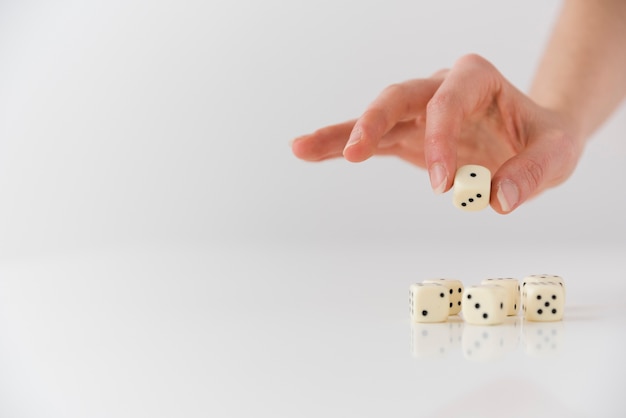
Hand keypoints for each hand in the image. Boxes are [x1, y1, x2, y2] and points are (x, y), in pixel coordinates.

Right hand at [291, 54, 583, 213]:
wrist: (534, 140)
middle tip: (355, 152)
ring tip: (302, 148)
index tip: (443, 186)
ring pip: (375, 116)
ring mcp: (419, 112)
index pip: (447, 103)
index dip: (440, 140)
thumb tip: (497, 201)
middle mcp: (440, 87)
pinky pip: (372, 141)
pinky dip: (340, 146)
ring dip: (342, 134)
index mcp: (477, 79)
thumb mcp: (557, 154)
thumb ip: (532, 174)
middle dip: (375, 121)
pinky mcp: (408, 137)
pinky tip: (308, 151)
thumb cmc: (544, 140)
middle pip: (399, 95)